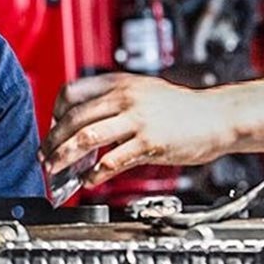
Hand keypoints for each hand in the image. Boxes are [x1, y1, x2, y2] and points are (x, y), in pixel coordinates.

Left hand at [40, 73, 232, 188]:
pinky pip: (112, 161)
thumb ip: (117, 101)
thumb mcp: (146, 91)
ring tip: (56, 171)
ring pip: (87, 138)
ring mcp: (138, 120)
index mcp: (121, 83)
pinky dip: (94, 174)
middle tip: (44, 157)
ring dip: (65, 157)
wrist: (218, 116)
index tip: (53, 129)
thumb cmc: (184, 109)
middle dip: (53, 141)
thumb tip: (87, 122)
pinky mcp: (150, 143)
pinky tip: (88, 181)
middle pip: (74, 118)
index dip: (56, 112)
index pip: (72, 91)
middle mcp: (126, 97)